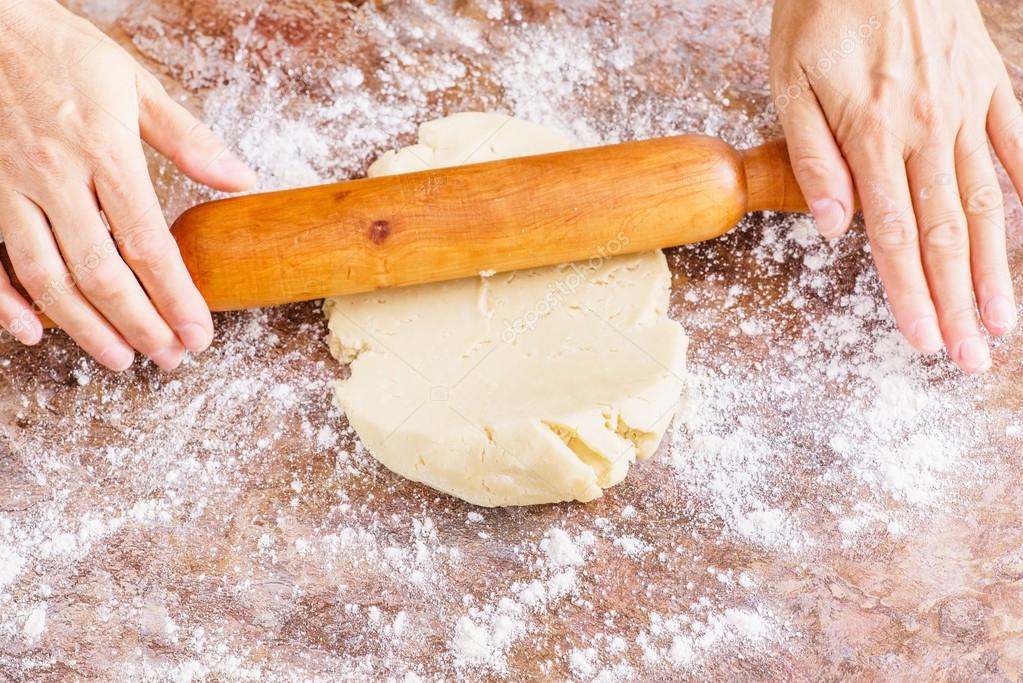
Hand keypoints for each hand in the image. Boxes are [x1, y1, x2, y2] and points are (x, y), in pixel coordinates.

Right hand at [0, 0, 255, 369]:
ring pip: (47, 276)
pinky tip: (36, 331)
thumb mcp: (136, 85)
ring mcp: (8, 187)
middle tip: (168, 357)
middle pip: (101, 272)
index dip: (176, 298)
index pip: (149, 244)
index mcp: (104, 152)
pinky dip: (7, 301)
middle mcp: (54, 176)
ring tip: (120, 359)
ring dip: (85, 327)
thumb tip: (241, 179)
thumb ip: (188, 140)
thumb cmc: (63, 53)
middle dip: (140, 325)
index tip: (199, 333)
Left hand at [770, 0, 1022, 372]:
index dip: (909, 295)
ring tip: (1004, 320)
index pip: (893, 235)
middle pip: (945, 234)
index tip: (924, 342)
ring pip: (987, 202)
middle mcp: (928, 129)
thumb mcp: (790, 79)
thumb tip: (830, 228)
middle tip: (971, 358)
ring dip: (995, 268)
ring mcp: (967, 106)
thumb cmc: (822, 10)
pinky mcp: (990, 82)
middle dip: (957, 302)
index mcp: (873, 135)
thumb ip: (812, 156)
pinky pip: (1021, 141)